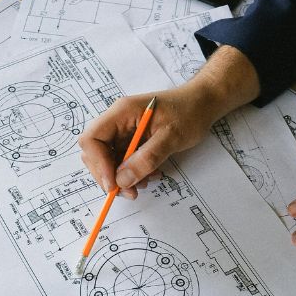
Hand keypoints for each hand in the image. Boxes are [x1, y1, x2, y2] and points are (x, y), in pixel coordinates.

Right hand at [80, 86, 218, 198]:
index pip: (92, 139)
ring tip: (146, 182)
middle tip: (129, 191)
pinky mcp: (132, 140)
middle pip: (95, 152)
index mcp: (122, 112)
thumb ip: (146, 159)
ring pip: (109, 160)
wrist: (202, 103)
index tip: (113, 183)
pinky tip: (151, 175)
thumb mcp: (171, 137)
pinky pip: (123, 161)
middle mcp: (118, 121)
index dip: (98, 163)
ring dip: (123, 177)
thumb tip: (122, 181)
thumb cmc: (189, 112)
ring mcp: (124, 131)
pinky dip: (133, 173)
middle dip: (109, 175)